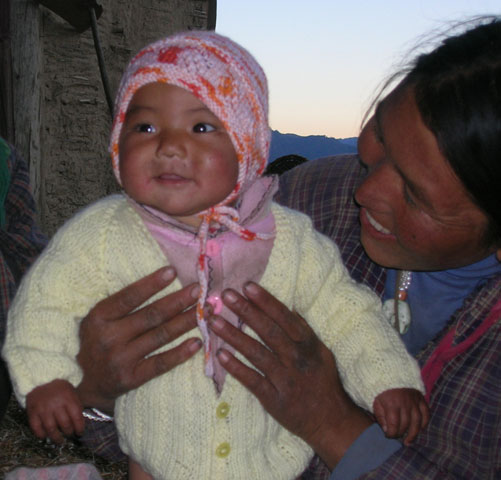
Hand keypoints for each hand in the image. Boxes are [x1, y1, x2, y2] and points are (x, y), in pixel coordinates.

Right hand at [26, 379, 83, 443]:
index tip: (80, 433)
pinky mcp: (32, 412)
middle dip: (69, 433)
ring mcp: (43, 409)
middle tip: (69, 436)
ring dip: (56, 438)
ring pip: (51, 429)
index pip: (77, 417)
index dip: (79, 428)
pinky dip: (41, 434)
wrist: (42, 378)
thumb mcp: (72, 392)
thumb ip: (76, 406)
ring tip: (59, 441)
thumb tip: (80, 423)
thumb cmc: (60, 388)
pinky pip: (36, 428)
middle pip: (65, 425)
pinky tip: (45, 436)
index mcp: (69, 399)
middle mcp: (56, 405)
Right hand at [76, 267, 201, 412]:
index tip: (173, 271)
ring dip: (186, 322)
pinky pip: (161, 363)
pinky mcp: (131, 379)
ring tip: (206, 311)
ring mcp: (120, 359)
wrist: (87, 383)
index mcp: (100, 317)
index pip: (129, 297)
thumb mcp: (100, 318)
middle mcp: (109, 337)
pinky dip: (181, 353)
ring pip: (160, 336)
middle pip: (151, 315)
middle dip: (178, 301)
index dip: (152, 284)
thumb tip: (162, 281)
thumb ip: (123, 303)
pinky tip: (198, 342)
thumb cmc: (98, 340)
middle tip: (199, 290)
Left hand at [209, 282, 372, 468]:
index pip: (285, 318)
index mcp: (308, 344)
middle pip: (269, 332)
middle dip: (247, 311)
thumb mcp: (320, 352)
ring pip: (257, 354)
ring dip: (234, 336)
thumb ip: (303, 331)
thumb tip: (287, 307)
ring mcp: (285, 380)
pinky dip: (236, 368)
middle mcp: (297, 359)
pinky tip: (220, 355)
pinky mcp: (274, 400)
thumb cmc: (323, 381)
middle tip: (226, 295)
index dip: (266, 301)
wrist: (330, 421)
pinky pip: (252, 381)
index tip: (248, 286)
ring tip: (214, 322)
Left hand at [373, 388, 429, 445]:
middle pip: (406, 424)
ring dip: (413, 433)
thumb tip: (387, 430)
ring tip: (408, 441)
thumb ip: (380, 416)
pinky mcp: (420, 398)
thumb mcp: (375, 401)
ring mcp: (414, 401)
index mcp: (391, 403)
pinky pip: (426, 413)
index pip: (394, 424)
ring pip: (417, 421)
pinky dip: (424, 423)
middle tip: (396, 436)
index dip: (391, 433)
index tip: (388, 435)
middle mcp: (405, 403)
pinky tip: (419, 429)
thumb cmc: (380, 390)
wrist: (389, 373)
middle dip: (400, 433)